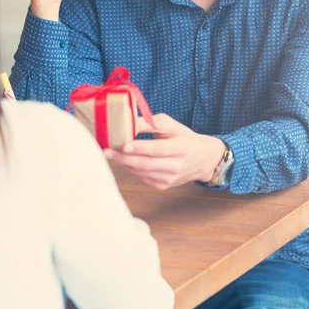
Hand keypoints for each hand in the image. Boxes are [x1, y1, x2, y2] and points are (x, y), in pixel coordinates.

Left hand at [105, 114, 225, 190]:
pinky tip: (123, 160)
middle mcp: (176, 166)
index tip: (123, 145)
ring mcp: (169, 179)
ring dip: (124, 163)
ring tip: (110, 154)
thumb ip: (150, 123)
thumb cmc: (184, 137)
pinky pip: (142, 177)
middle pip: (146, 164)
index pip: (158, 150)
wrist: (203, 159)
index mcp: (181, 148)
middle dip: (124, 158)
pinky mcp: (163, 186)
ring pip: (142, 172)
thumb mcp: (171, 125)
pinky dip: (131, 169)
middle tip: (106, 151)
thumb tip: (128, 123)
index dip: (140, 148)